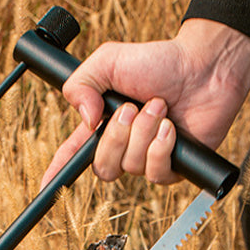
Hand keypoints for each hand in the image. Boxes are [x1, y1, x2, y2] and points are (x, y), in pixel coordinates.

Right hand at [41, 19, 249, 186]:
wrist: (204, 66)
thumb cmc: (160, 62)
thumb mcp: (109, 61)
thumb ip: (82, 84)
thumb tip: (86, 121)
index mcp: (103, 126)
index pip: (73, 155)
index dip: (57, 173)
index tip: (46, 188)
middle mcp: (124, 147)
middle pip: (102, 168)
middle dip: (116, 137)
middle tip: (133, 108)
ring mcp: (147, 159)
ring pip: (130, 167)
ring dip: (145, 133)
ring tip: (160, 107)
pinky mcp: (172, 168)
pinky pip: (155, 173)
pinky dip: (162, 146)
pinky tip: (171, 128)